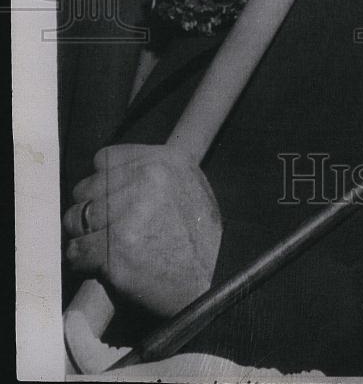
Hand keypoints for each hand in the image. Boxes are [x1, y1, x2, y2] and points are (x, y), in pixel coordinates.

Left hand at [63, 144, 222, 317]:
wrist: (213, 279)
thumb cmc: (200, 237)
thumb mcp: (189, 185)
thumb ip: (153, 173)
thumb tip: (110, 177)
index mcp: (165, 160)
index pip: (105, 158)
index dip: (102, 181)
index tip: (107, 197)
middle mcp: (147, 180)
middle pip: (85, 188)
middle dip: (88, 210)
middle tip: (102, 228)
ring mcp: (130, 214)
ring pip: (75, 219)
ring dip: (83, 235)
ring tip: (101, 247)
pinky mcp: (117, 250)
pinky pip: (76, 251)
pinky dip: (81, 261)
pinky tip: (97, 265)